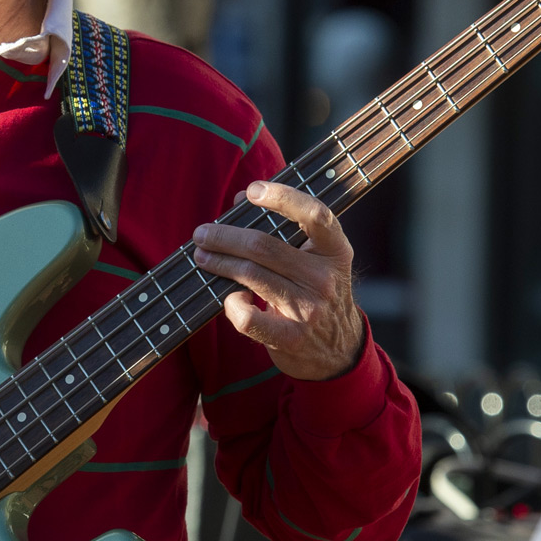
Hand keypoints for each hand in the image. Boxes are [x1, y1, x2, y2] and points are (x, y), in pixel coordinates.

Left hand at [190, 181, 365, 379]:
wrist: (338, 350)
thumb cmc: (317, 294)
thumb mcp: (315, 259)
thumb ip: (284, 229)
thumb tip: (241, 200)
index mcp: (335, 251)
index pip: (315, 214)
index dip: (282, 197)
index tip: (253, 190)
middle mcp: (325, 278)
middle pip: (263, 246)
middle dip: (224, 236)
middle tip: (202, 234)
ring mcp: (309, 309)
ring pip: (250, 274)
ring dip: (218, 262)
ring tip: (202, 256)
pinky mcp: (290, 337)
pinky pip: (247, 316)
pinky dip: (231, 303)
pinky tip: (229, 297)